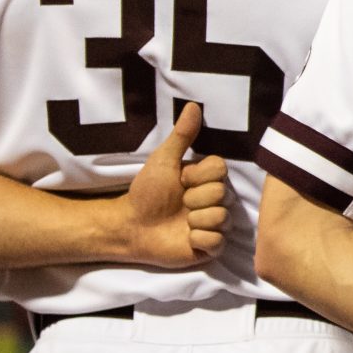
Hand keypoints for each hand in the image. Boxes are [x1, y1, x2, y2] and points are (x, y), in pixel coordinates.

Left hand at [112, 104, 228, 268]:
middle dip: (194, 199)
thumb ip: (182, 135)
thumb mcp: (163, 160)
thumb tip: (193, 105)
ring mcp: (215, 224)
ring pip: (221, 218)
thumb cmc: (146, 192)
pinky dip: (198, 239)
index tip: (181, 180)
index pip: (221, 170)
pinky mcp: (211, 247)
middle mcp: (217, 201)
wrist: (131, 225)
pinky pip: (217, 241)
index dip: (199, 176)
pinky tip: (185, 238)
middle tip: (179, 203)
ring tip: (180, 222)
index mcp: (208, 179)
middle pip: (221, 195)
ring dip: (194, 220)